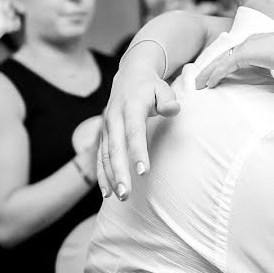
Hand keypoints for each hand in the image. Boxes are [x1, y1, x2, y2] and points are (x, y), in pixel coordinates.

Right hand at [97, 52, 180, 200]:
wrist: (129, 75)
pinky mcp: (103, 135)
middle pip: (116, 148)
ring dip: (110, 177)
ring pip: (105, 155)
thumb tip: (173, 110)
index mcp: (130, 106)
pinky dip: (102, 175)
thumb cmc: (150, 87)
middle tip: (125, 193)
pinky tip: (107, 193)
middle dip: (119, 172)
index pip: (134, 131)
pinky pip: (100, 157)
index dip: (137, 152)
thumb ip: (168, 99)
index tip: (143, 171)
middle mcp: (114, 117)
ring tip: (119, 197)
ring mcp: (106, 127)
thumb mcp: (162, 88)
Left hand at [195, 30, 273, 88]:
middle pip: (225, 55)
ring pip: (220, 60)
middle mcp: (251, 41)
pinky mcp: (244, 53)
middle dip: (212, 67)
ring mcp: (246, 46)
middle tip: (201, 80)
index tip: (220, 73)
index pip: (239, 52)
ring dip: (208, 72)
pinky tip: (208, 85)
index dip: (227, 62)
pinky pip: (224, 67)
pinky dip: (215, 76)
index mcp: (261, 43)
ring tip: (199, 85)